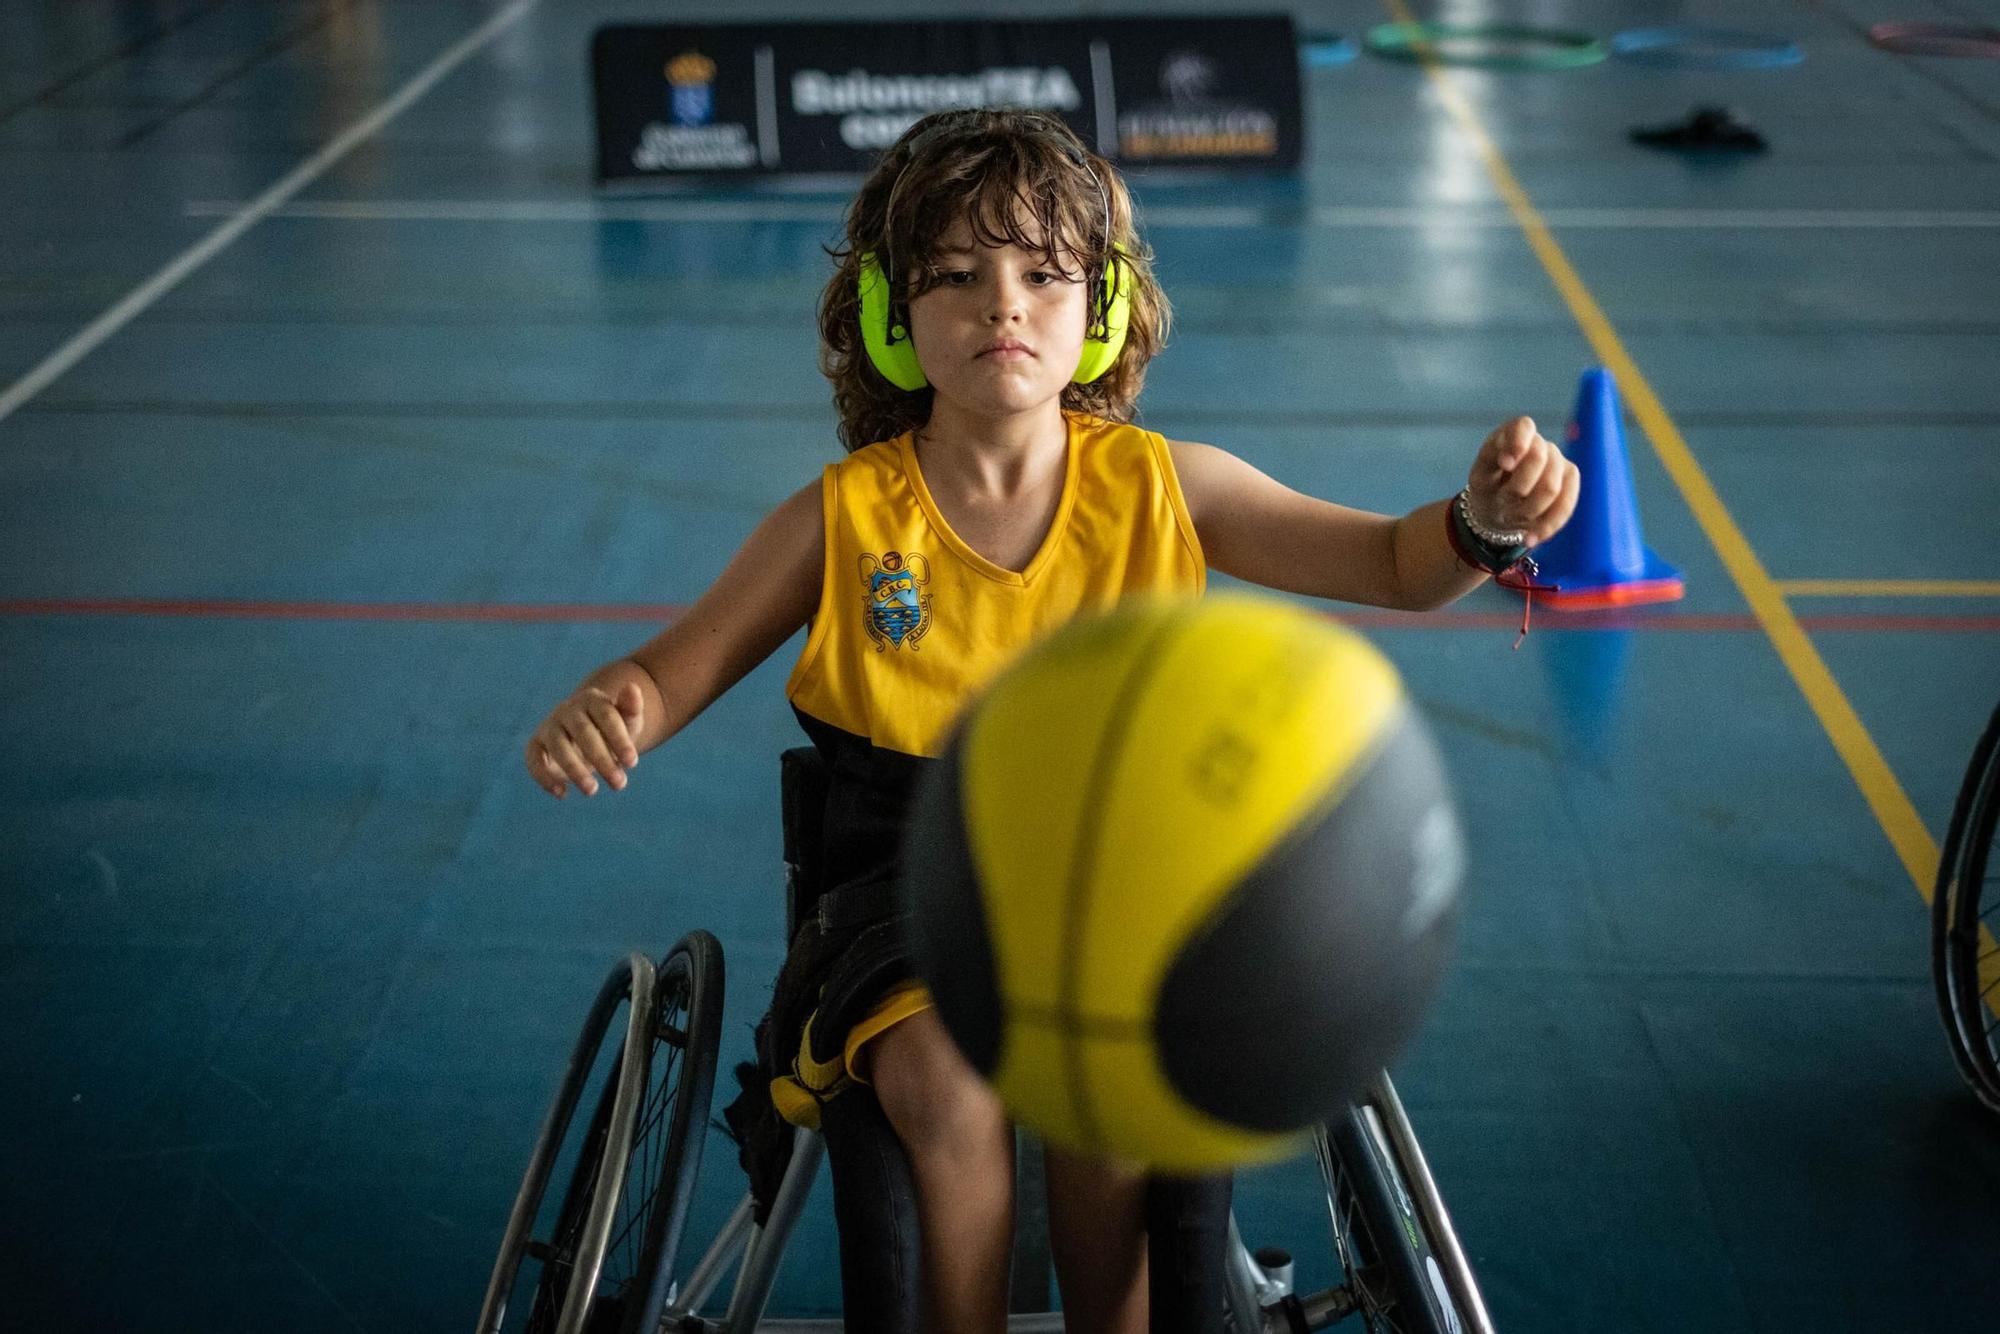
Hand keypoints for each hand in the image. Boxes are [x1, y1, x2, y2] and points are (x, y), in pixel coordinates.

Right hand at [526, 681, 643, 798]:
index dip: (620, 740)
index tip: (633, 763)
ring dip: (575, 770)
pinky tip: (561, 793)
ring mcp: (549, 726)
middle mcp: (567, 709)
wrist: (590, 738)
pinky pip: (534, 759)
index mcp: (592, 699)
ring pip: (558, 747)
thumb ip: (632, 707)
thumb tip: (632, 686)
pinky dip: (544, 777)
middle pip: (584, 733)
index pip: (607, 717)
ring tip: (592, 790)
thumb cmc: (613, 731)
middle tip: (619, 784)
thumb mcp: (629, 721)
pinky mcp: (535, 745)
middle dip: (602, 760)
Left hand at [1467, 416, 1578, 546]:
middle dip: (1516, 489)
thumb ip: (1491, 460)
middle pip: (1539, 459)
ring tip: (1511, 517)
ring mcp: (1558, 460)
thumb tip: (1509, 459)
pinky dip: (1545, 525)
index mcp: (1513, 434)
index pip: (1524, 426)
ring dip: (1526, 510)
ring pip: (1551, 488)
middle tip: (1501, 502)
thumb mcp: (1480, 475)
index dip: (1518, 442)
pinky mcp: (1571, 480)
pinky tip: (1528, 538)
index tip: (1505, 464)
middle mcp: (1539, 443)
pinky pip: (1565, 506)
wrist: (1500, 508)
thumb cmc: (1489, 486)